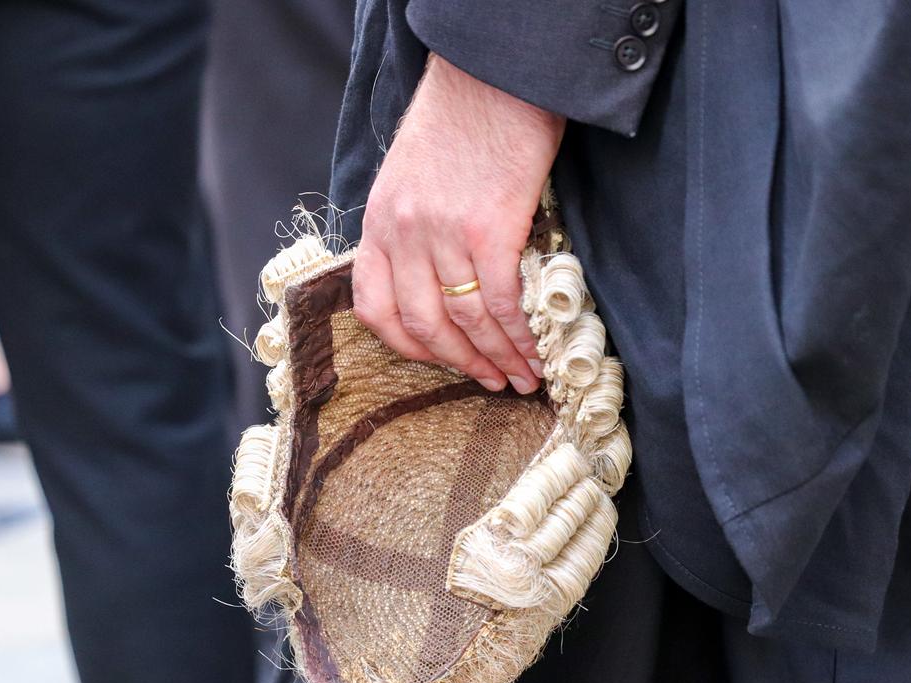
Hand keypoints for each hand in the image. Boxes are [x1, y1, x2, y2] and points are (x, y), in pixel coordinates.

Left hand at [352, 55, 565, 393]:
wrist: (495, 73)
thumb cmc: (464, 116)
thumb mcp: (414, 174)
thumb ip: (417, 226)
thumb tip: (447, 275)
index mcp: (380, 222)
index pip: (375, 307)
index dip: (407, 346)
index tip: (437, 361)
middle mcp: (403, 234)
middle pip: (424, 325)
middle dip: (461, 364)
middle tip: (491, 381)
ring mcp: (443, 236)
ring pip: (466, 321)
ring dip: (498, 357)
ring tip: (522, 377)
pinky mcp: (488, 232)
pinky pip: (500, 303)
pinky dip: (520, 335)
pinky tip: (536, 350)